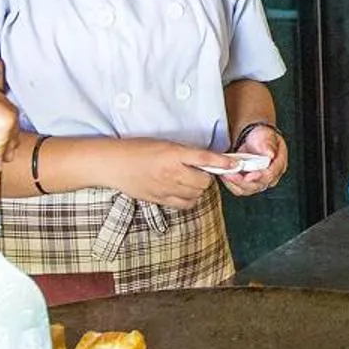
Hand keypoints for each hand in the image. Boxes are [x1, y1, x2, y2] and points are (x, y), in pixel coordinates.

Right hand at [106, 139, 222, 208]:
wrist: (114, 164)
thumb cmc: (137, 149)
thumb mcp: (163, 144)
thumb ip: (184, 153)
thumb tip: (205, 160)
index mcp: (172, 154)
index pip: (203, 159)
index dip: (221, 162)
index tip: (234, 164)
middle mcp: (171, 172)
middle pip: (203, 181)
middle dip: (207, 176)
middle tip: (200, 171)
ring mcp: (165, 188)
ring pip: (196, 194)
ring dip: (198, 188)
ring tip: (189, 179)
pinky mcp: (160, 199)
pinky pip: (185, 204)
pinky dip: (190, 199)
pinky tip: (183, 191)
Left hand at [222, 123, 287, 196]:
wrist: (254, 139)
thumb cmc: (262, 138)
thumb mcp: (267, 136)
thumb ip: (268, 144)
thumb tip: (270, 153)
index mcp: (278, 164)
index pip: (270, 175)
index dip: (259, 177)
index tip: (248, 176)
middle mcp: (270, 176)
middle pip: (258, 185)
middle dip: (243, 182)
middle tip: (231, 174)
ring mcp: (259, 181)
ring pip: (247, 189)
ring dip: (234, 183)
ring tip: (225, 174)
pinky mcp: (248, 183)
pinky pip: (239, 188)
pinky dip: (230, 183)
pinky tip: (224, 174)